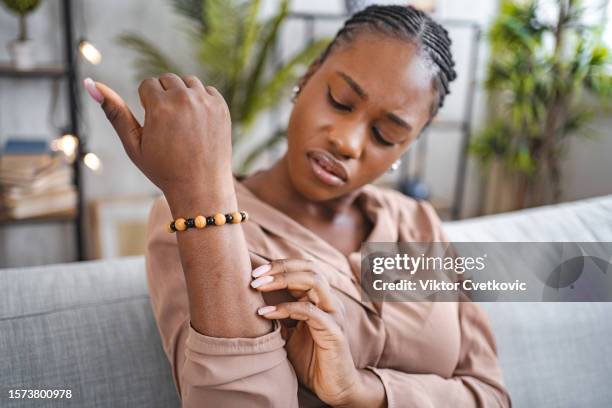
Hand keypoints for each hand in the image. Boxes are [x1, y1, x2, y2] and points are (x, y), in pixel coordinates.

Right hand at [84, 74, 232, 198]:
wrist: (201, 189)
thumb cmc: (163, 169)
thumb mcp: (133, 144)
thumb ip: (114, 112)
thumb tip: (89, 82)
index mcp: (160, 106)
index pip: (147, 84)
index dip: (147, 105)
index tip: (155, 126)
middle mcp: (185, 99)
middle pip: (167, 79)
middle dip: (164, 97)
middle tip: (169, 127)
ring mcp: (206, 103)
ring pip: (188, 82)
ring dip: (183, 96)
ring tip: (183, 124)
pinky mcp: (222, 108)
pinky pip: (208, 91)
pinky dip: (202, 102)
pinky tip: (198, 124)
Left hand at [250, 259, 382, 406]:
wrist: (333, 387)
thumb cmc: (311, 360)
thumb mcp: (288, 334)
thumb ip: (278, 315)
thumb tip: (251, 301)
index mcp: (320, 299)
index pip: (303, 268)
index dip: (279, 265)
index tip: (254, 272)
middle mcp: (330, 301)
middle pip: (309, 268)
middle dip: (280, 267)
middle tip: (255, 276)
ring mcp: (334, 314)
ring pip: (314, 281)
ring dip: (283, 280)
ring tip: (258, 286)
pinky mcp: (334, 331)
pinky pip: (310, 311)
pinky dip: (286, 309)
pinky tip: (266, 314)